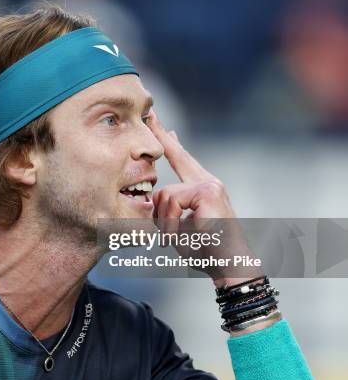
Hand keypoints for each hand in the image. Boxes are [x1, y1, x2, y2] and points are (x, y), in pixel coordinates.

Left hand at [148, 111, 261, 280]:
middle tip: (150, 114)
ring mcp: (210, 185)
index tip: (160, 124)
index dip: (169, 142)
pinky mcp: (208, 192)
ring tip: (176, 237)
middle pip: (177, 156)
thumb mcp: (182, 227)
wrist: (229, 265)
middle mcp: (208, 181)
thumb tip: (158, 192)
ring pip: (164, 194)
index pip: (182, 159)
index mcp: (202, 188)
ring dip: (164, 221)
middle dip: (161, 138)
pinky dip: (170, 223)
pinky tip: (184, 234)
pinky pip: (171, 202)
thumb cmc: (206, 250)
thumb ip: (170, 208)